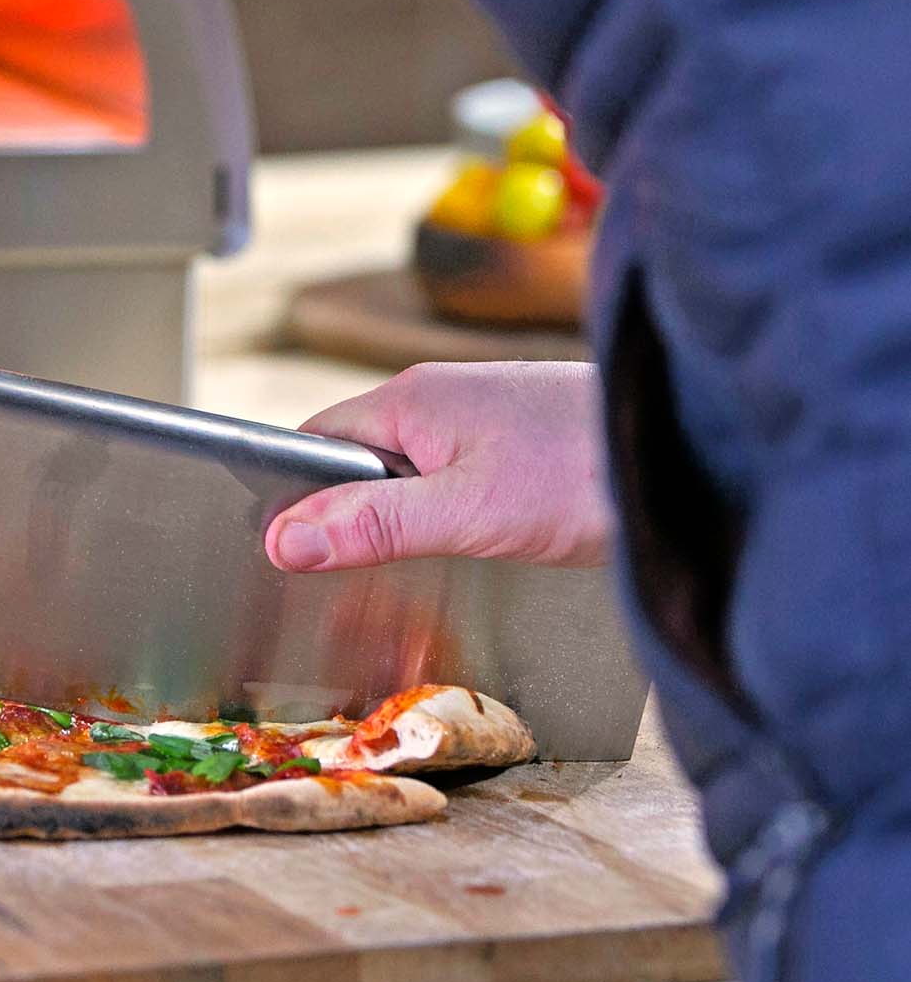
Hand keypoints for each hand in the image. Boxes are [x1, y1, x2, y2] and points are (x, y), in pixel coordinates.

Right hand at [265, 362, 610, 572]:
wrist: (699, 451)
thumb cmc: (588, 472)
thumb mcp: (467, 512)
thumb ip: (373, 524)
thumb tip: (282, 539)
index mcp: (411, 399)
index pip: (315, 443)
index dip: (293, 498)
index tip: (286, 558)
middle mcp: (440, 397)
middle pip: (358, 460)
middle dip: (347, 516)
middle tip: (348, 584)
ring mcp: (483, 416)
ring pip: (408, 473)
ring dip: (401, 520)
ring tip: (413, 574)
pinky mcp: (519, 441)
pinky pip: (452, 477)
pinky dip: (447, 515)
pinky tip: (472, 550)